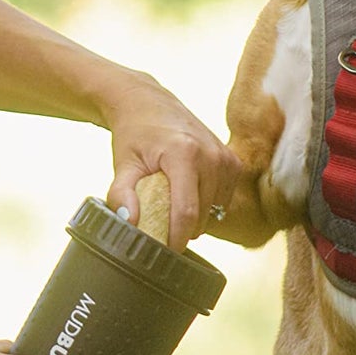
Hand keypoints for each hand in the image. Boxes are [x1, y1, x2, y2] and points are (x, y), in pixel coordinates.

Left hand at [104, 78, 239, 247]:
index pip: (187, 212)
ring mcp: (225, 157)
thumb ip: (122, 194)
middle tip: (159, 215)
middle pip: (200, 216)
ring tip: (172, 197)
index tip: (163, 250)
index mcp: (184, 153)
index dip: (176, 239)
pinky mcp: (233, 162)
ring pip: (214, 212)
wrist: (149, 103)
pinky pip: (223, 200)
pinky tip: (188, 189)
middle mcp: (211, 154)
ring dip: (194, 216)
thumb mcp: (123, 163)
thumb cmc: (134, 134)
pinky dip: (206, 204)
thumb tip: (131, 222)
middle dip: (180, 227)